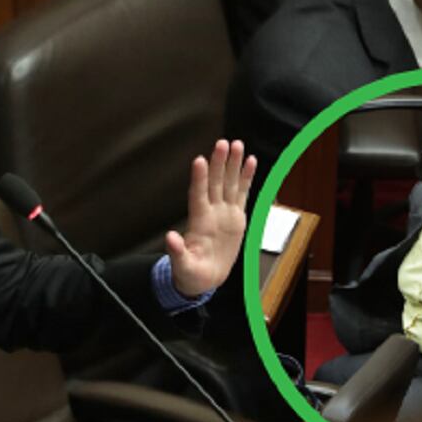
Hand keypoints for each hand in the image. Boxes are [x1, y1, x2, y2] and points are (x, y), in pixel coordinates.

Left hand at [167, 139, 256, 296]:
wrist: (205, 278)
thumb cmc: (191, 273)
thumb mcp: (182, 266)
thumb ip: (177, 252)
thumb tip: (170, 237)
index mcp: (198, 222)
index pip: (198, 195)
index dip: (199, 179)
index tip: (199, 161)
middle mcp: (211, 213)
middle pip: (215, 183)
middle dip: (219, 163)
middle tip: (222, 144)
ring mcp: (224, 213)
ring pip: (229, 184)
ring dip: (233, 165)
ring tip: (237, 145)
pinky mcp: (236, 217)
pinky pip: (242, 194)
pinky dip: (246, 178)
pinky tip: (250, 162)